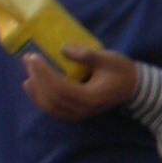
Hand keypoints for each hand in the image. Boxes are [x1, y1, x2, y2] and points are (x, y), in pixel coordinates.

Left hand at [23, 45, 137, 121]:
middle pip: (52, 98)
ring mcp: (80, 114)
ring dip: (36, 91)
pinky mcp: (76, 113)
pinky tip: (32, 87)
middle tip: (28, 60)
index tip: (33, 57)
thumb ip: (86, 54)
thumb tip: (62, 48)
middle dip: (37, 78)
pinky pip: (54, 109)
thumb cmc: (122, 71)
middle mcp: (84, 109)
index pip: (61, 88)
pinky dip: (40, 99)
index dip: (44, 73)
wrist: (133, 88)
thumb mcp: (108, 58)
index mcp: (92, 97)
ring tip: (27, 73)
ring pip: (51, 107)